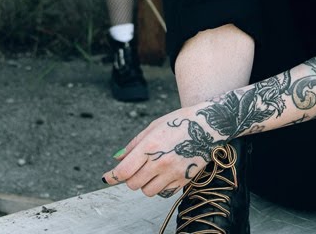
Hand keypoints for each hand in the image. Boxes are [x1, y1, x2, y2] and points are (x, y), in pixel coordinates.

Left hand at [100, 106, 223, 197]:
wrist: (208, 126)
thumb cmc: (178, 123)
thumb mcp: (153, 127)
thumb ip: (133, 145)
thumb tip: (117, 159)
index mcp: (150, 146)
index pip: (124, 171)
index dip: (111, 177)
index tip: (106, 178)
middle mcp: (160, 162)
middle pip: (133, 184)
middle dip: (129, 178)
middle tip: (134, 169)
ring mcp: (173, 173)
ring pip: (148, 192)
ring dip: (144, 184)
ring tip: (150, 171)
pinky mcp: (184, 180)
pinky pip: (164, 193)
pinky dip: (159, 187)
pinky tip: (162, 175)